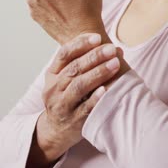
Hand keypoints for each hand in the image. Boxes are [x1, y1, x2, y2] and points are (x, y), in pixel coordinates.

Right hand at [35, 33, 121, 163]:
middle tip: (111, 49)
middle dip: (94, 57)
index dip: (80, 44)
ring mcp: (62, 105)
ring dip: (98, 73)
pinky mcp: (74, 121)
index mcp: (52, 74)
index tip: (98, 37)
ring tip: (115, 63)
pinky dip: (95, 98)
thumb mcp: (65, 79)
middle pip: (74, 69)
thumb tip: (115, 48)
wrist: (56, 130)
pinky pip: (85, 108)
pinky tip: (106, 89)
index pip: (63, 54)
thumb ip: (83, 62)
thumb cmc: (67, 97)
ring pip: (79, 86)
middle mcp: (54, 89)